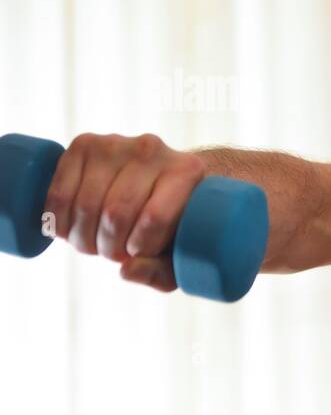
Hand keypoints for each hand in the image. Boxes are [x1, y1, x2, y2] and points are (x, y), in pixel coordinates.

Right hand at [43, 132, 207, 291]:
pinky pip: (59, 193)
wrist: (162, 177)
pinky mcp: (84, 145)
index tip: (139, 254)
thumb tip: (127, 270)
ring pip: (85, 206)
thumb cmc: (177, 221)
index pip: (155, 218)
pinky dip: (59, 222)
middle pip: (115, 214)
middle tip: (115, 254)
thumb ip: (163, 270)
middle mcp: (152, 150)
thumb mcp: (181, 251)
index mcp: (187, 171)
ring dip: (84, 239)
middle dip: (109, 247)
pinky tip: (72, 231)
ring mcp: (115, 144)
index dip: (140, 248)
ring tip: (96, 243)